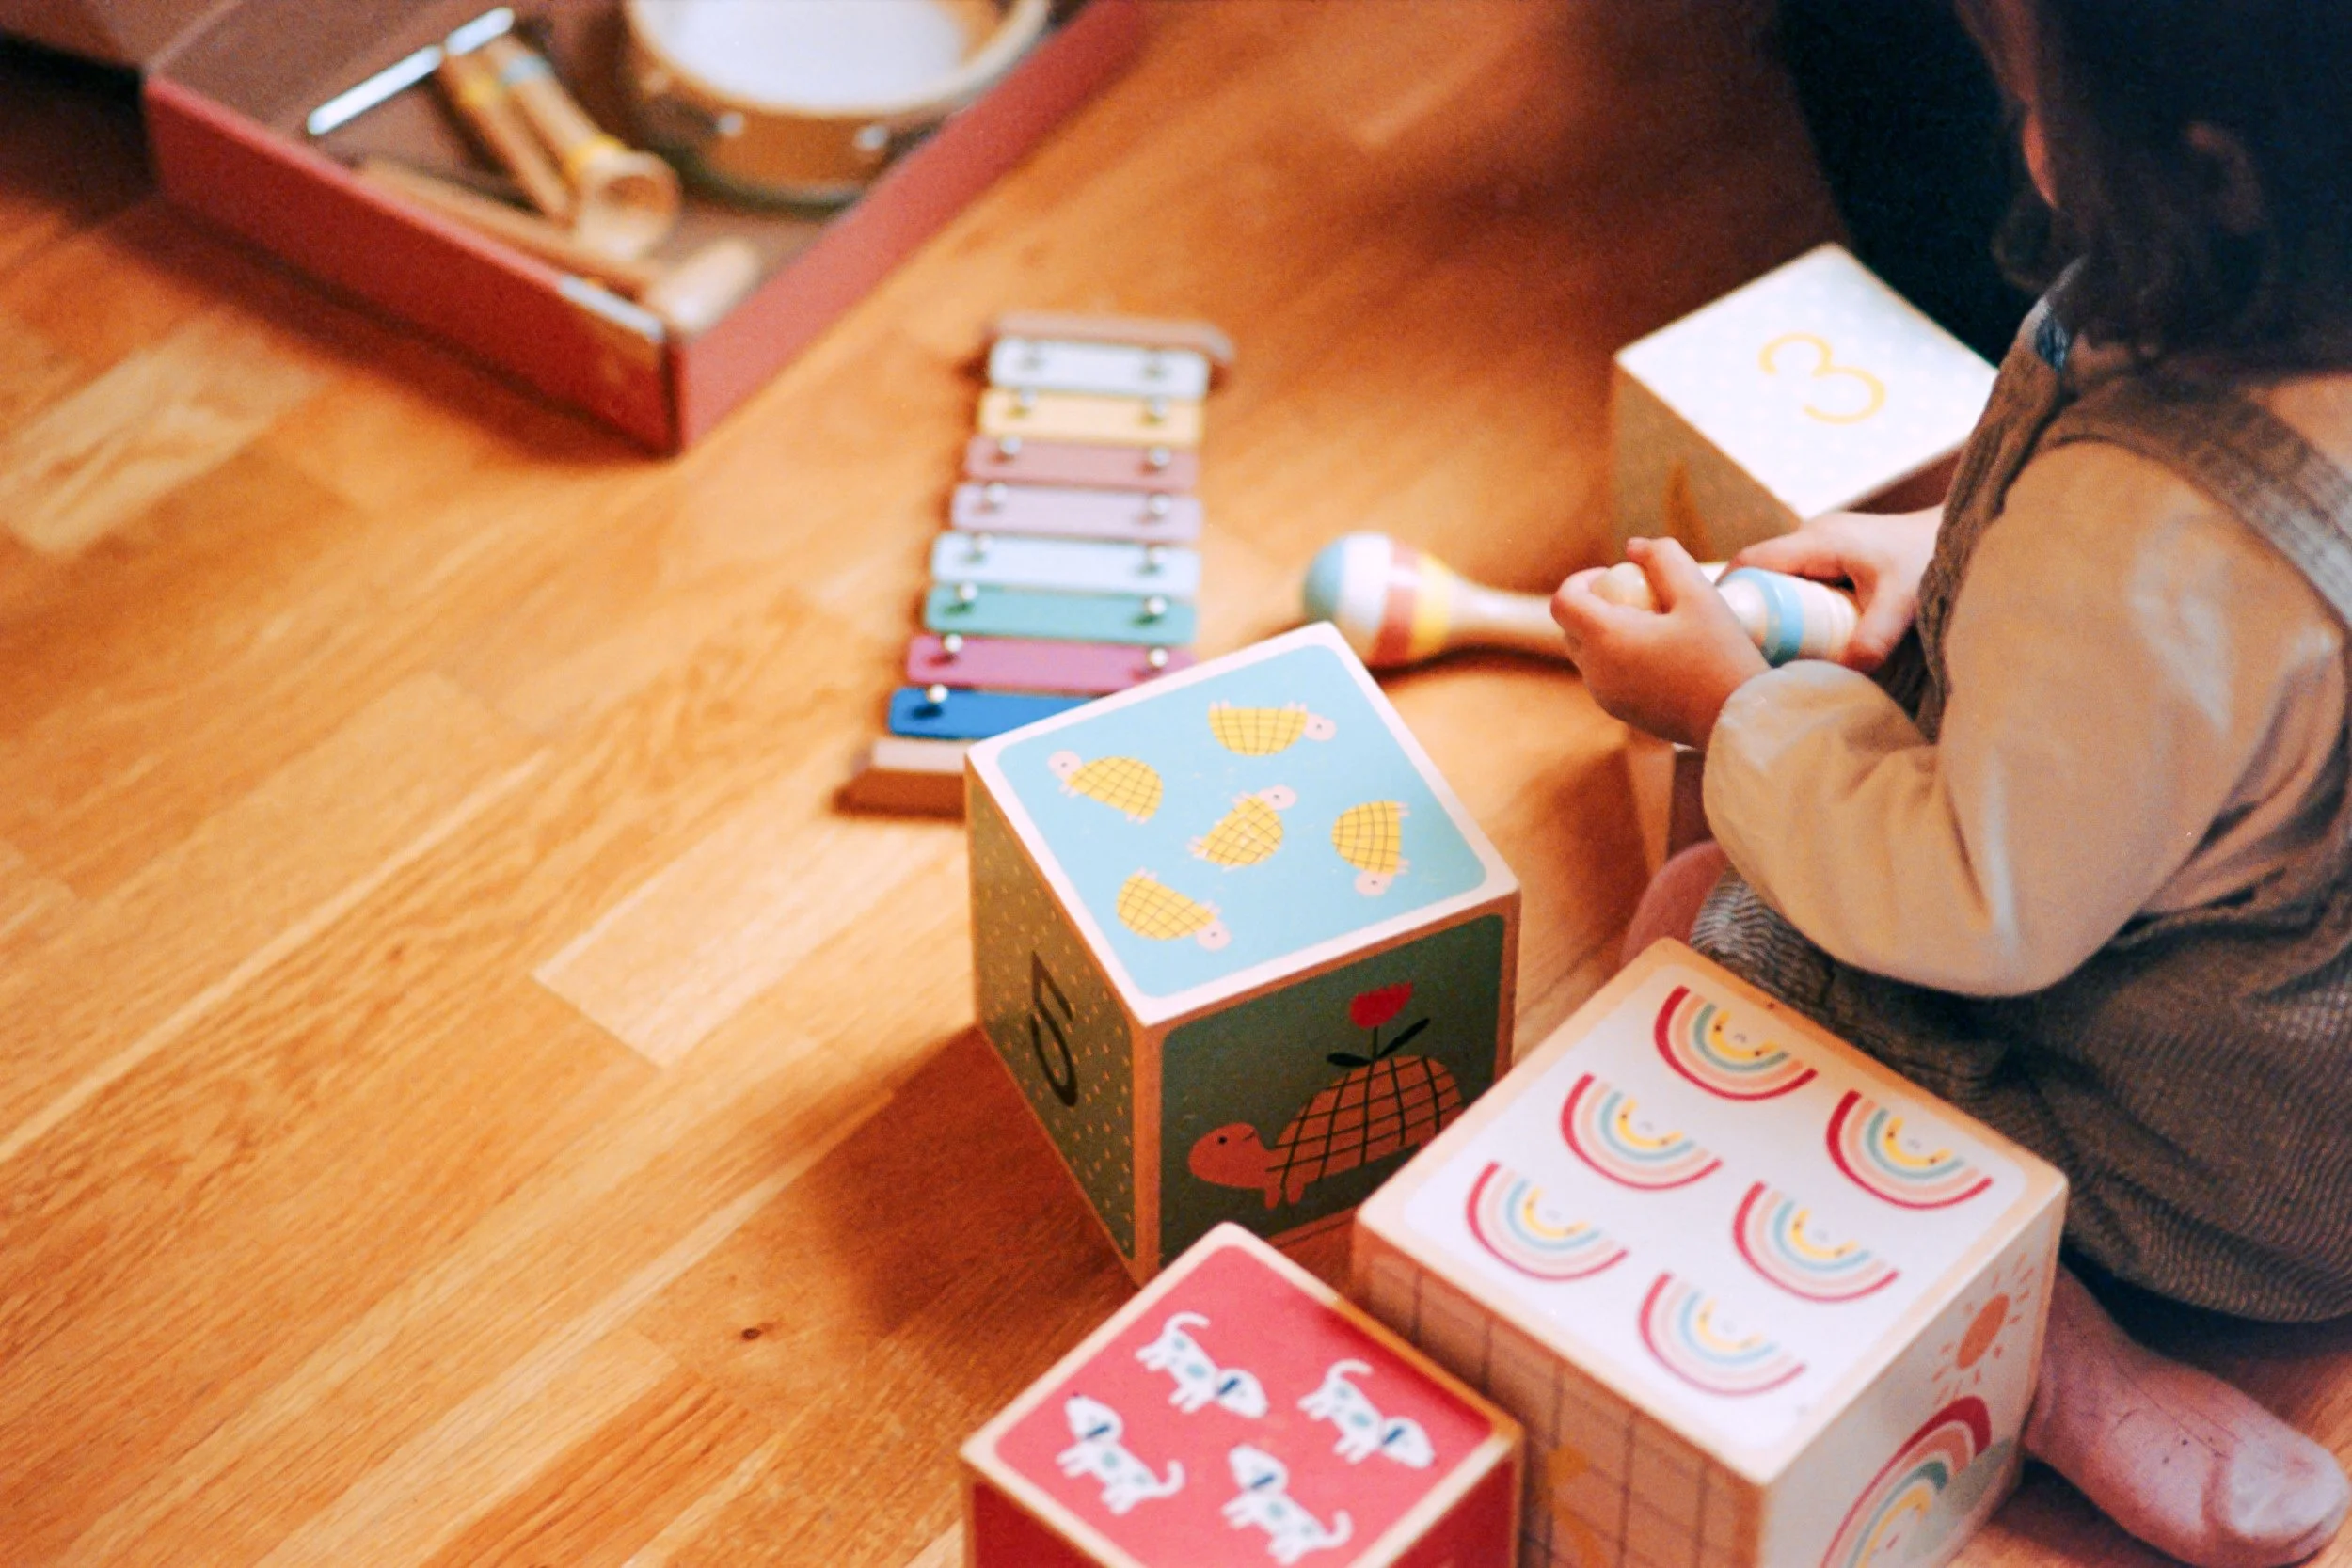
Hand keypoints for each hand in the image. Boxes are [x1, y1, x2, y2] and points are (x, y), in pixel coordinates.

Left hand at [1551, 537, 1768, 749]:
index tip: (1615, 575)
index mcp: (1606, 640)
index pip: (1562, 601)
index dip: (1581, 580)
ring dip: (1608, 632)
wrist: (1739, 720)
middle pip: (1571, 628)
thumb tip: (1633, 546)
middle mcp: (1596, 673)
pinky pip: (1606, 676)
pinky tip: (1663, 653)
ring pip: (1588, 654)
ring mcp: (1606, 697)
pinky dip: (1620, 657)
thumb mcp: (1699, 594)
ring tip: (1656, 625)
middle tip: (1640, 597)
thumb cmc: (1722, 654)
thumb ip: (1664, 558)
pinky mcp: (1621, 712)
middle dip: (1595, 604)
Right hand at [1728, 505, 1940, 671]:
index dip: (1728, 594)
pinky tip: (1803, 637)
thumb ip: (1875, 637)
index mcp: (1817, 541)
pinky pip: (1798, 581)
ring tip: (1772, 652)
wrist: (1966, 532)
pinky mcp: (1836, 556)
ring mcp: (1824, 545)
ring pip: (1778, 579)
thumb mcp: (1903, 601)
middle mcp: (1813, 537)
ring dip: (1772, 611)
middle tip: (1746, 654)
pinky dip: (1792, 607)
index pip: (1750, 562)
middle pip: (1758, 574)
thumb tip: (1844, 675)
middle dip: (1748, 612)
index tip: (1719, 633)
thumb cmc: (1932, 558)